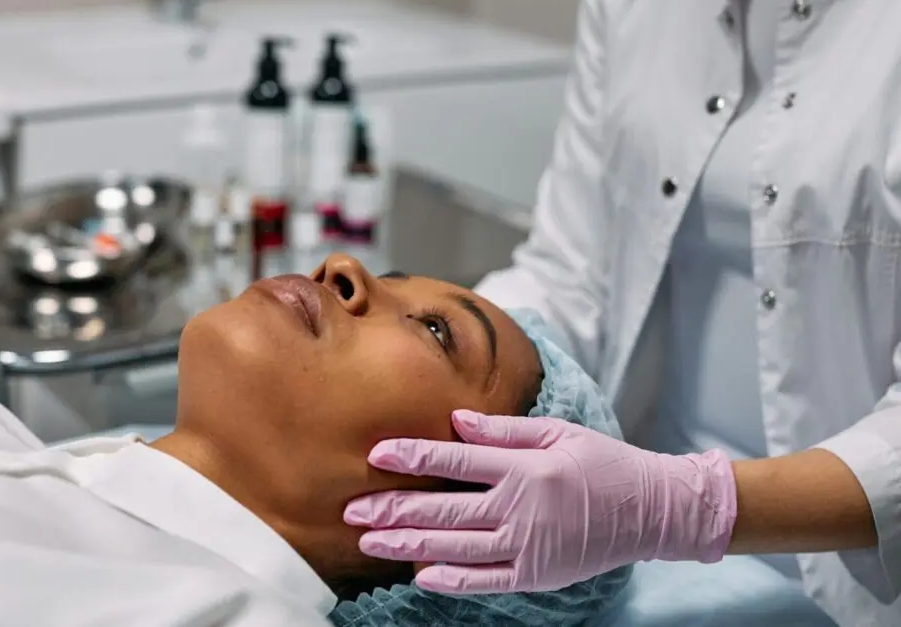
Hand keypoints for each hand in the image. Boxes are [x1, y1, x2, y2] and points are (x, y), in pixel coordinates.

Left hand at [344, 410, 736, 593]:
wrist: (650, 510)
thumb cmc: (602, 462)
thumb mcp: (558, 432)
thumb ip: (504, 430)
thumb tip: (456, 421)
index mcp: (524, 468)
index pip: (455, 461)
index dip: (413, 456)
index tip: (376, 453)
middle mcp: (519, 508)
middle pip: (443, 509)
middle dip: (393, 509)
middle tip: (351, 509)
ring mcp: (526, 546)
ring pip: (455, 547)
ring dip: (408, 544)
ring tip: (369, 541)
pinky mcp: (536, 574)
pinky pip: (485, 580)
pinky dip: (452, 579)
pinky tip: (419, 574)